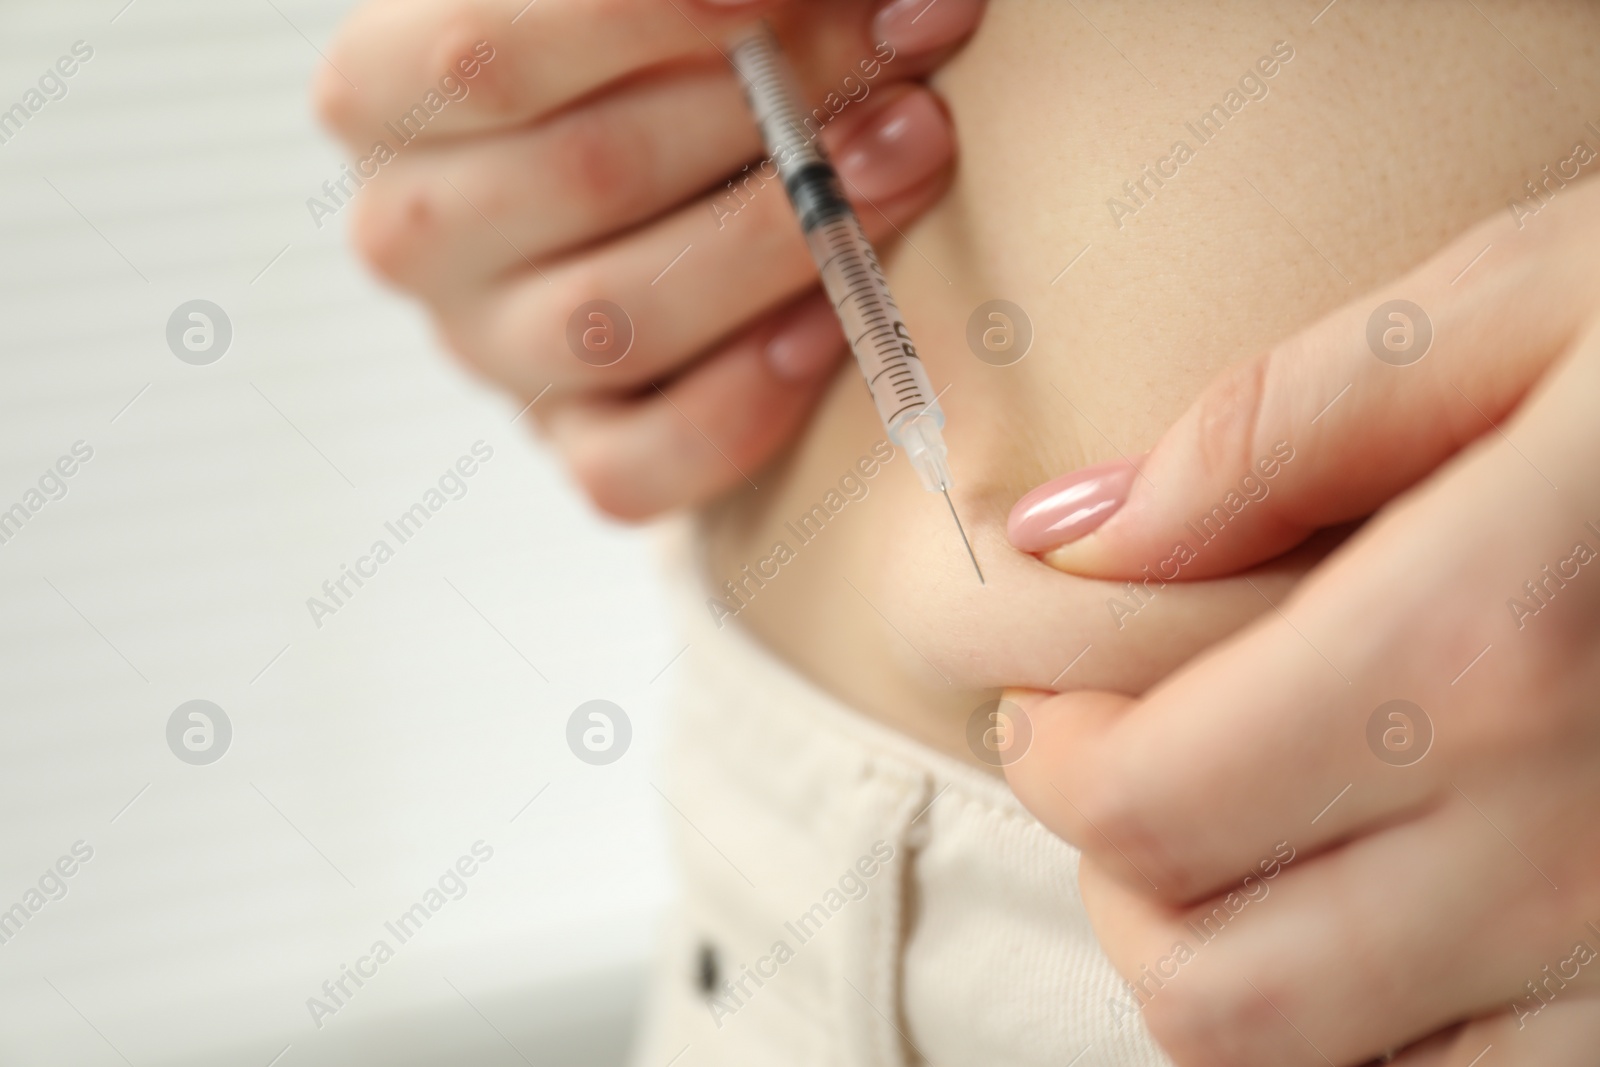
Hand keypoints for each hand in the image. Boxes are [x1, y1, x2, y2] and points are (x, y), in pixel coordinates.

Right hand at [315, 0, 981, 517]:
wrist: (646, 171)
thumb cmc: (643, 53)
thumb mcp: (637, 6)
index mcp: (384, 91)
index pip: (489, 52)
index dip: (648, 16)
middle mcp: (417, 233)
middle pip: (587, 176)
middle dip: (771, 105)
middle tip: (903, 45)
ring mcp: (493, 353)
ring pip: (621, 319)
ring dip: (785, 235)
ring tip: (908, 153)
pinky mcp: (574, 446)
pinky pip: (641, 464)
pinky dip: (746, 398)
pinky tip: (832, 319)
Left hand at [1001, 179, 1599, 1063]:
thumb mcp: (1542, 302)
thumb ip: (1280, 426)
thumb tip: (1065, 531)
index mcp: (1491, 648)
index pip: (1145, 806)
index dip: (1055, 766)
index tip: (1054, 710)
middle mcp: (1573, 848)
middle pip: (1212, 986)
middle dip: (1121, 886)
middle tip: (1125, 779)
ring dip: (1234, 977)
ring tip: (1245, 848)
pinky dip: (1384, 1039)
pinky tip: (1391, 916)